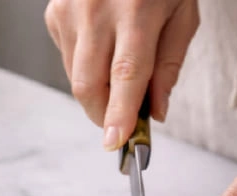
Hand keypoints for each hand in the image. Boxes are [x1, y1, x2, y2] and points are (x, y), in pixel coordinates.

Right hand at [44, 0, 198, 149]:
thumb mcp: (182, 14)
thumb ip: (169, 65)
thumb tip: (156, 112)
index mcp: (137, 9)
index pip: (125, 75)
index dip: (120, 114)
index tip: (115, 141)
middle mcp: (96, 9)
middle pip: (89, 85)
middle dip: (103, 116)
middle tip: (120, 125)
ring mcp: (69, 10)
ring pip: (75, 77)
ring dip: (98, 91)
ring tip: (119, 70)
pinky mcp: (54, 13)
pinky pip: (68, 58)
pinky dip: (86, 66)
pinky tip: (103, 44)